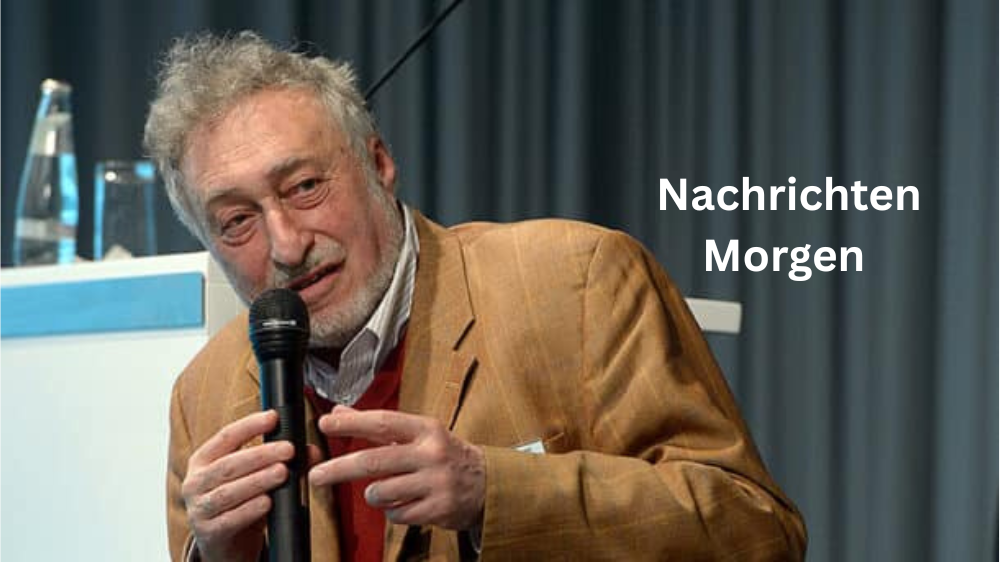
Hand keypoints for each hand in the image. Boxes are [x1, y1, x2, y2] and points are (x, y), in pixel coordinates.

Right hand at [181, 410, 292, 561]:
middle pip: (229, 464)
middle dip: (261, 454)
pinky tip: (268, 502)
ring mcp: (199, 509)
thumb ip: (279, 462)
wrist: (225, 545)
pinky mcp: (208, 533)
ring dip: (258, 480)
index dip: (250, 425)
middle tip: (288, 449)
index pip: (226, 436)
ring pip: (229, 491)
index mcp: (204, 460)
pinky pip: (230, 519)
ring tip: (282, 472)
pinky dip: (250, 509)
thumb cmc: (239, 504)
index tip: (274, 417)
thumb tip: (311, 451)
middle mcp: (196, 482)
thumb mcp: (254, 479)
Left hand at [309, 406, 485, 529]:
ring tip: (385, 489)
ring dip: (373, 494)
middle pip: (375, 461)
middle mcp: (431, 454)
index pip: (382, 422)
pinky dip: (392, 511)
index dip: (351, 423)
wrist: (487, 483)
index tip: (325, 424)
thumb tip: (338, 413)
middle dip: (339, 469)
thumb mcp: (418, 433)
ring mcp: (436, 483)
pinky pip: (396, 515)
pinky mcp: (438, 510)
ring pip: (382, 492)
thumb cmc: (445, 454)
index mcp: (425, 429)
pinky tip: (405, 503)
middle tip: (316, 475)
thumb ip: (377, 425)